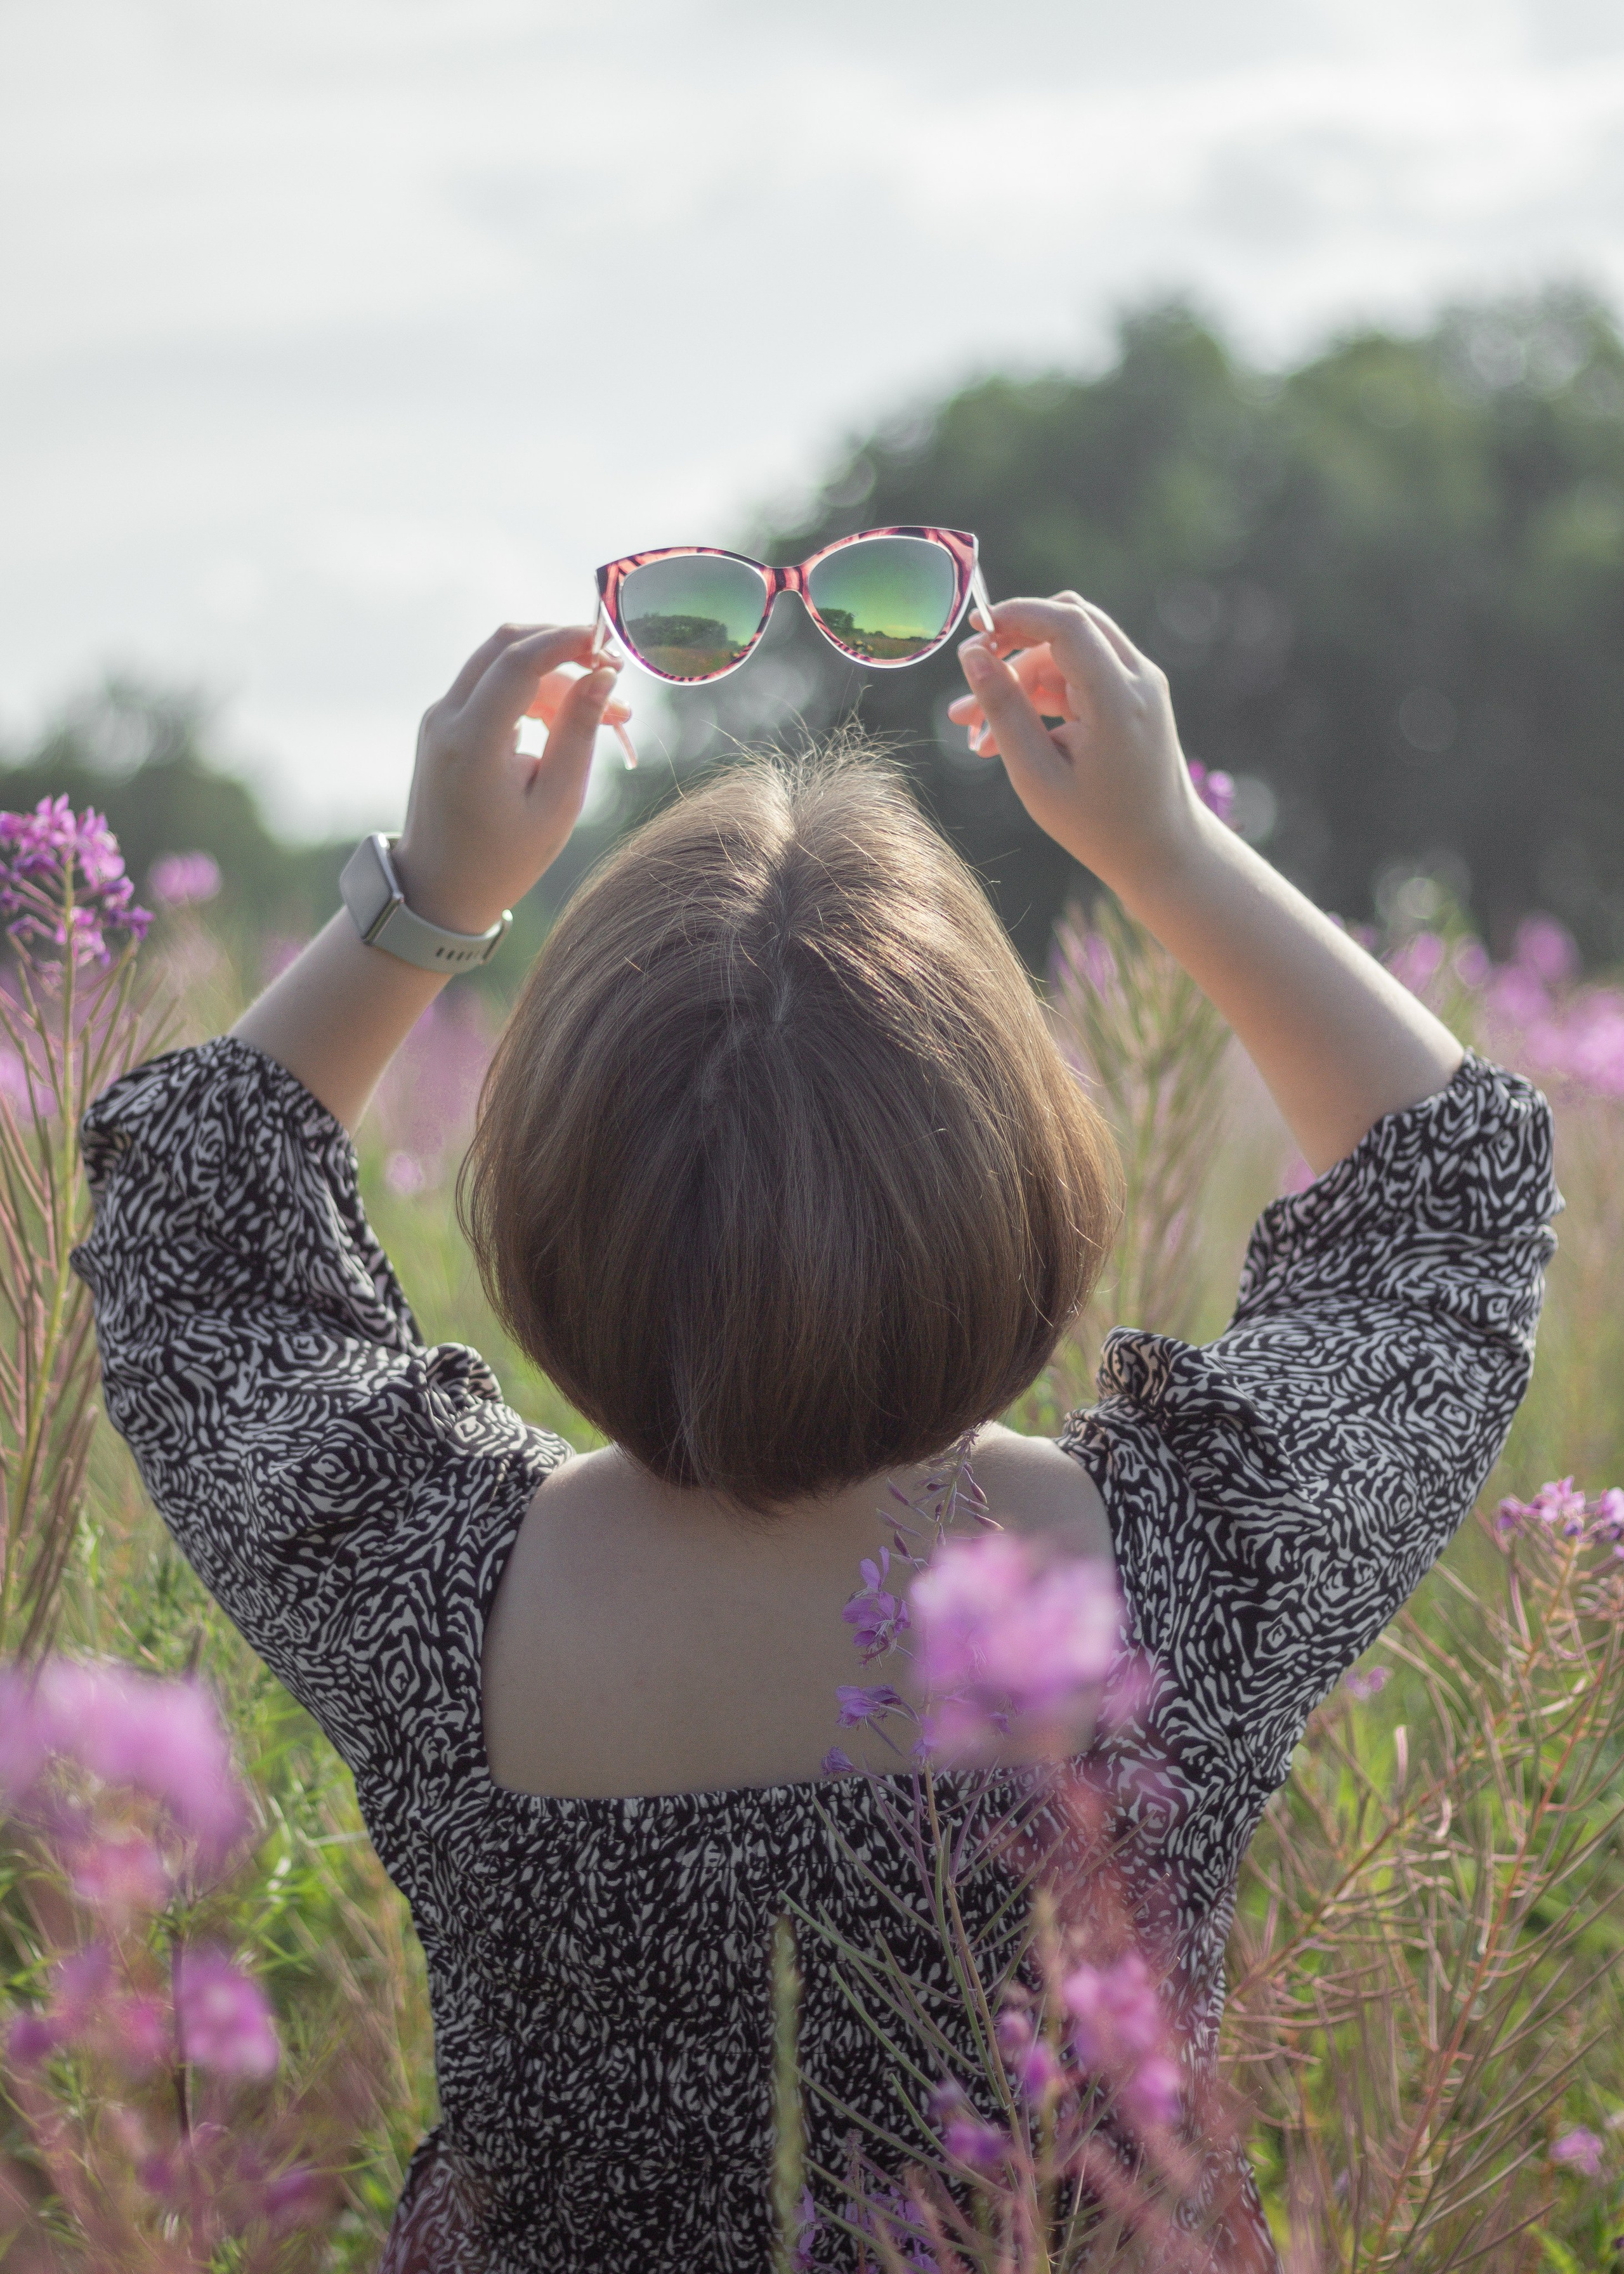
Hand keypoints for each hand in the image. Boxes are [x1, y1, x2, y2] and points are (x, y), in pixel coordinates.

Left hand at [392, 624, 629, 933]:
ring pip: (500, 663)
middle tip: (610, 676)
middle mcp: (446, 718)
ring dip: (552, 675)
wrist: (439, 889)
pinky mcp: (443, 724)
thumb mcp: (556, 804)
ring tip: (603, 714)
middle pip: (506, 645)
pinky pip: (490, 686)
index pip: (520, 660)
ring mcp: (439, 718)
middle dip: (562, 649)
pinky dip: (530, 690)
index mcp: (472, 741)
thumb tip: (602, 677)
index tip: (611, 647)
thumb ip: (578, 733)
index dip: (568, 641)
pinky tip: (564, 720)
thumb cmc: (503, 859)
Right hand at [947, 593, 1205, 897]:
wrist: (1162, 851)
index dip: (1015, 615)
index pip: (1066, 623)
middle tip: (970, 679)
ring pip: (1068, 651)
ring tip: (973, 731)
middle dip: (1013, 644)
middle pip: (1069, 622)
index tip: (972, 629)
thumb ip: (1003, 711)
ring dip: (1020, 679)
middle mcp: (1138, 679)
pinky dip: (1041, 695)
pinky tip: (1003, 736)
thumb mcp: (1037, 775)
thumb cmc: (1099, 825)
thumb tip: (972, 656)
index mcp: (1119, 699)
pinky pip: (1079, 675)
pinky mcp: (1132, 696)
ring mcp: (1140, 684)